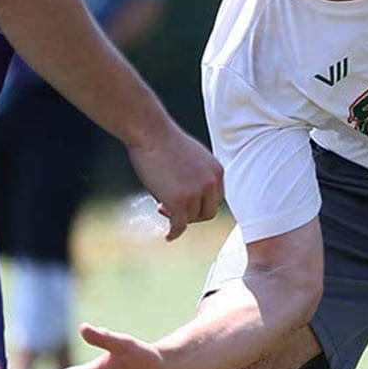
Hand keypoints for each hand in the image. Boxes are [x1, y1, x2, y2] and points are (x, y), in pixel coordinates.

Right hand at [126, 121, 223, 240]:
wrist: (150, 132)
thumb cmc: (165, 141)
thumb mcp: (192, 157)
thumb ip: (198, 174)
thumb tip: (191, 192)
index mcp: (217, 172)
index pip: (215, 199)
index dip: (200, 204)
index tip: (186, 203)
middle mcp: (211, 183)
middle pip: (208, 212)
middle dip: (191, 214)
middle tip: (171, 208)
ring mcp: (196, 193)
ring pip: (191, 218)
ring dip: (177, 217)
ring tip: (161, 206)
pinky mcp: (179, 201)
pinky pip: (180, 225)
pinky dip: (174, 232)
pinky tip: (168, 236)